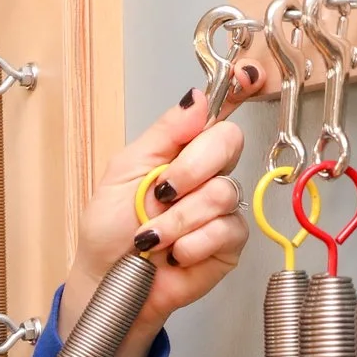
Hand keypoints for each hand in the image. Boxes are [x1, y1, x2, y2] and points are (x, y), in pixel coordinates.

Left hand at [57, 82, 253, 356]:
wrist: (108, 280)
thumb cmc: (109, 228)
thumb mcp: (126, 169)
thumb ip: (165, 133)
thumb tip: (196, 97)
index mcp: (183, 151)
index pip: (218, 115)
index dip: (238, 92)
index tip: (248, 76)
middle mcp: (208, 175)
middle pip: (228, 144)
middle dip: (190, 169)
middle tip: (161, 192)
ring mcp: (221, 210)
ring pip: (222, 194)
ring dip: (178, 220)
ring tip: (152, 238)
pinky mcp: (229, 246)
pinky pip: (226, 231)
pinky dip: (192, 244)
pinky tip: (174, 255)